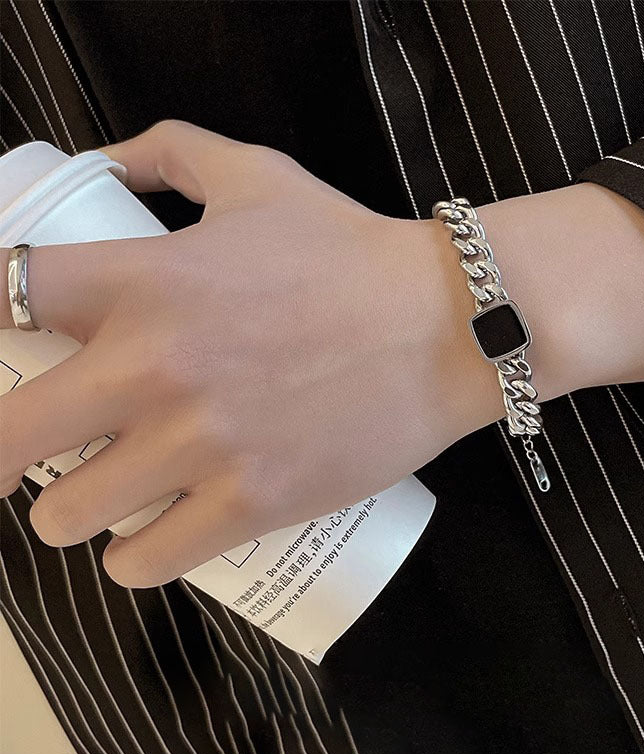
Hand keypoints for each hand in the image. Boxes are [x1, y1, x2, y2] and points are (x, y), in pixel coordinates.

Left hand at [0, 120, 499, 586]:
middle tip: (38, 447)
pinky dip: (133, 557)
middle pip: (5, 439)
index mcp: (145, 281)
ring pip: (67, 518)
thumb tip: (104, 163)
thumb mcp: (259, 177)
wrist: (449, 326)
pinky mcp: (250, 506)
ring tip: (107, 493)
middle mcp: (154, 370)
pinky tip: (148, 538)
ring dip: (73, 509)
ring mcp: (201, 449)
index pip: (1, 294)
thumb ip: (172, 151)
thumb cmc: (352, 251)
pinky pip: (144, 563)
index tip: (10, 346)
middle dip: (5, 450)